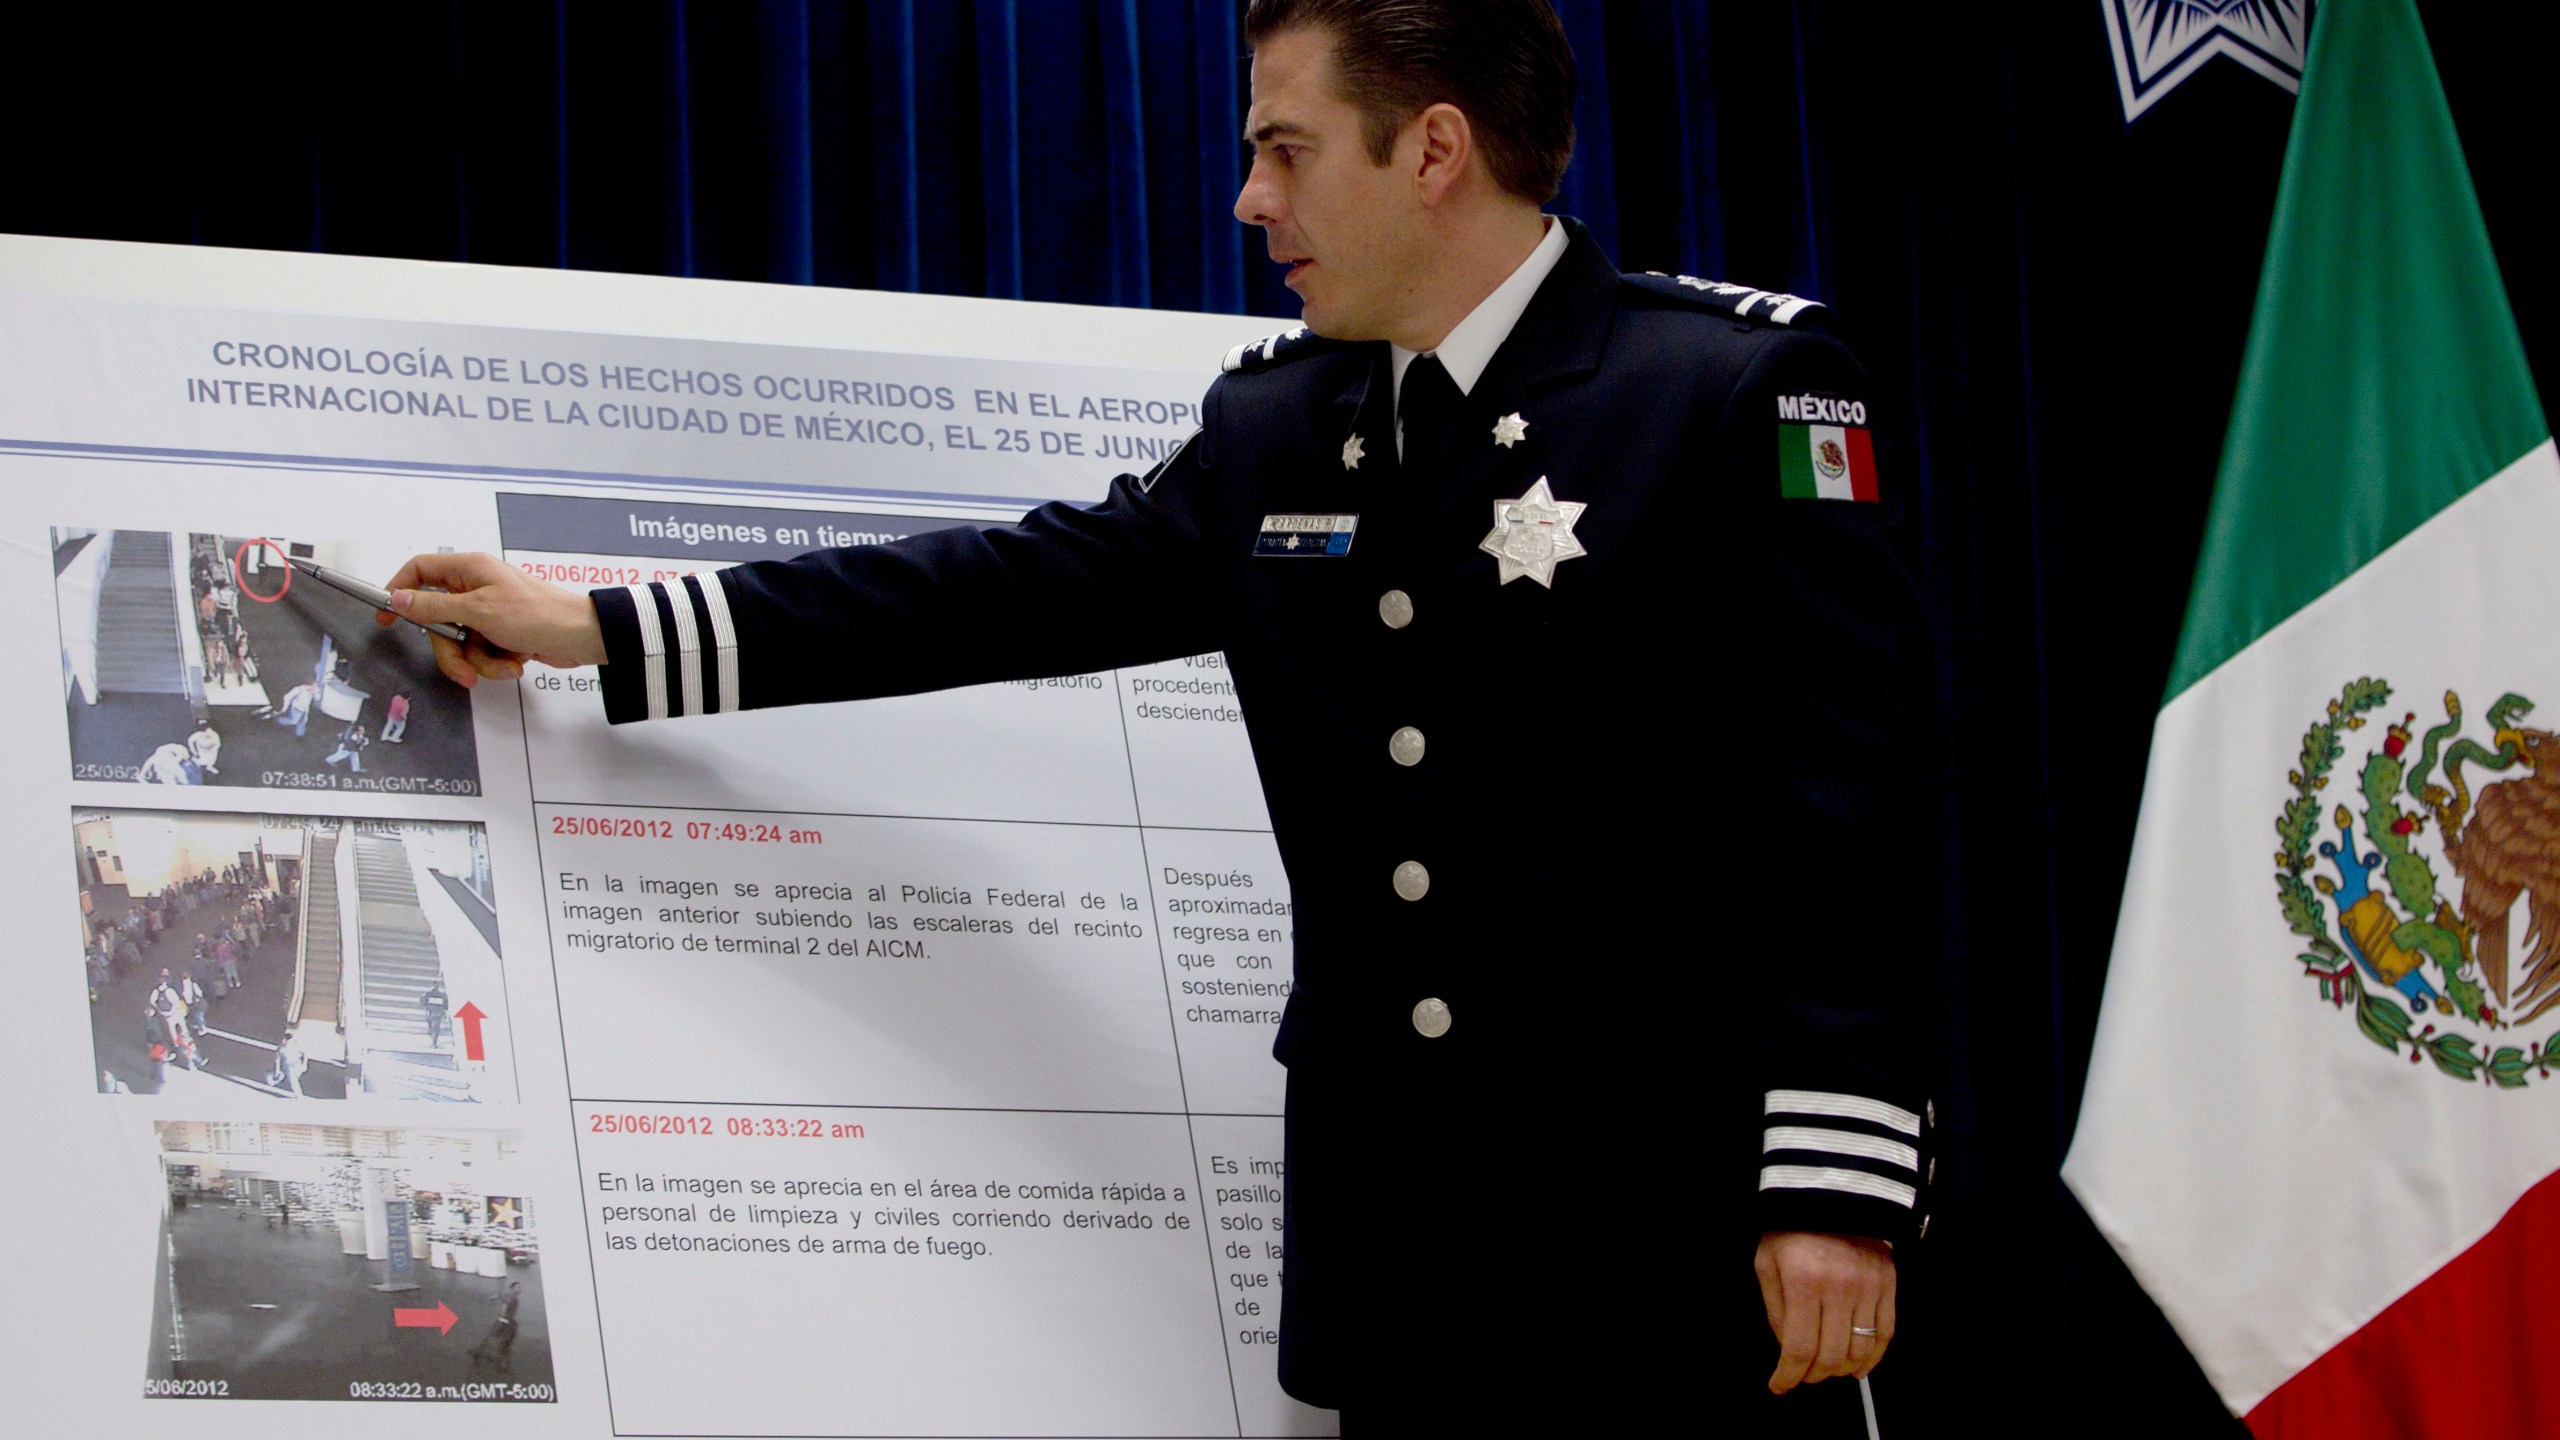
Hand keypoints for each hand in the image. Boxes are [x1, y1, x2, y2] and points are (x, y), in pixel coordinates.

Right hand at [377, 552, 607, 687]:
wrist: (581, 637)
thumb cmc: (536, 614)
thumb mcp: (478, 611)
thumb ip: (434, 607)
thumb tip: (398, 599)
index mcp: (468, 569)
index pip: (420, 570)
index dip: (399, 591)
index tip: (385, 617)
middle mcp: (475, 588)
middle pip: (437, 620)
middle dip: (450, 650)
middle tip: (462, 668)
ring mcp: (488, 612)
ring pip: (459, 643)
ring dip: (479, 661)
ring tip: (505, 663)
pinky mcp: (500, 633)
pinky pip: (481, 652)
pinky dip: (495, 662)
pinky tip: (516, 662)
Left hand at [1756, 1230, 1894, 1393]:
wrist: (1830, 1193)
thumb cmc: (1791, 1230)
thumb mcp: (1767, 1264)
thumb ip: (1777, 1311)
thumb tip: (1788, 1351)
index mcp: (1804, 1282)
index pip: (1800, 1348)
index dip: (1789, 1376)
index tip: (1780, 1386)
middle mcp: (1840, 1287)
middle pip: (1832, 1356)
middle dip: (1814, 1375)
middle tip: (1803, 1375)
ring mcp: (1869, 1286)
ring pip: (1861, 1350)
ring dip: (1842, 1370)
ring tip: (1828, 1370)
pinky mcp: (1888, 1284)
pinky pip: (1886, 1333)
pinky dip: (1874, 1357)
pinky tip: (1859, 1366)